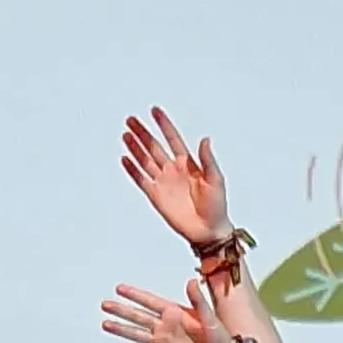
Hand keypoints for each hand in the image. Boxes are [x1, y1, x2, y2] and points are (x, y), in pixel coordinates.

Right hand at [105, 283, 229, 342]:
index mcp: (174, 312)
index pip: (150, 301)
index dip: (135, 295)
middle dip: (122, 310)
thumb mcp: (209, 317)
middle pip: (138, 316)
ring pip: (137, 335)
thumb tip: (191, 281)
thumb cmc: (219, 336)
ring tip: (105, 324)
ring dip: (121, 330)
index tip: (119, 288)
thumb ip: (198, 301)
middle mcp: (164, 326)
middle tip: (105, 304)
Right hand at [120, 108, 231, 247]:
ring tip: (126, 134)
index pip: (172, 139)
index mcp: (187, 163)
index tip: (155, 111)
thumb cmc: (216, 206)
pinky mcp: (156, 196)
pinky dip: (133, 170)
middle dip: (143, 133)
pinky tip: (125, 158)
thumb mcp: (216, 180)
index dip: (164, 125)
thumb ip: (207, 160)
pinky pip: (141, 180)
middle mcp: (173, 169)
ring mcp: (163, 182)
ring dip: (135, 148)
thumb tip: (205, 139)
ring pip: (145, 160)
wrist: (209, 230)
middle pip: (154, 147)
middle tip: (131, 120)